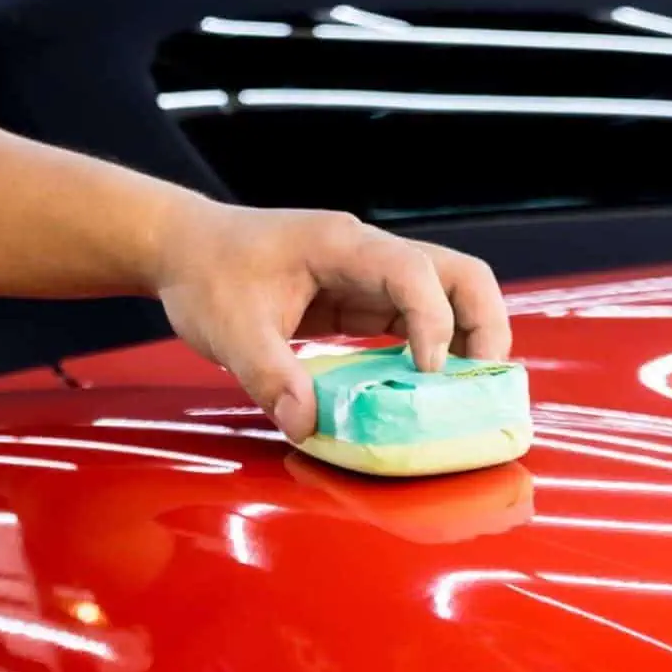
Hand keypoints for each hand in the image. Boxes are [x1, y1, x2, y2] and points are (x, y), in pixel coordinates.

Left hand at [150, 198, 511, 440]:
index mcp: (342, 245)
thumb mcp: (229, 331)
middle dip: (485, 324)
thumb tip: (308, 426)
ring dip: (469, 339)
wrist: (186, 249)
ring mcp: (370, 275)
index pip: (413, 272)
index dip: (433, 321)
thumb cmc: (205, 276)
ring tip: (471, 392)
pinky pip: (416, 320)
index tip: (430, 372)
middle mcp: (368, 253)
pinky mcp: (361, 299)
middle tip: (486, 381)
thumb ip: (270, 376)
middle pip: (459, 273)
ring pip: (447, 295)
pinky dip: (435, 350)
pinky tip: (432, 390)